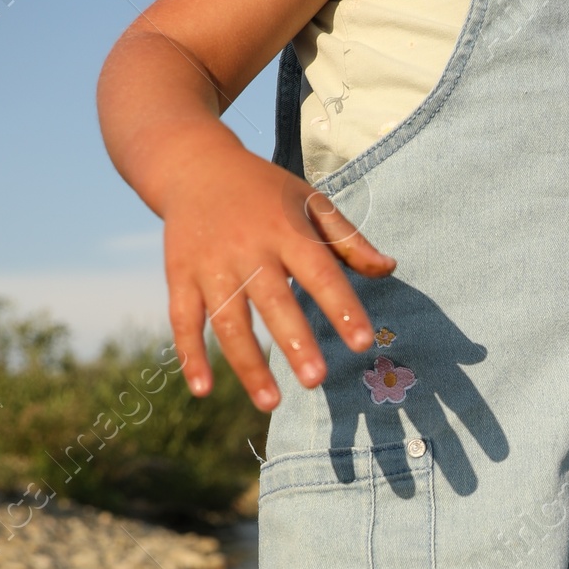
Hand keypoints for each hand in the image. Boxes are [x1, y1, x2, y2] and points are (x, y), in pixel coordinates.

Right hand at [165, 141, 394, 408]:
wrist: (194, 165)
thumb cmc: (264, 191)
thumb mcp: (309, 201)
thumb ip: (348, 239)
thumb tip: (389, 269)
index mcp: (287, 230)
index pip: (320, 272)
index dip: (341, 307)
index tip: (361, 342)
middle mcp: (247, 249)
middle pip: (272, 300)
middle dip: (294, 341)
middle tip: (316, 380)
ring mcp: (210, 265)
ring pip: (228, 320)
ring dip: (248, 364)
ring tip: (272, 403)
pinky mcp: (179, 275)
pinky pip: (183, 320)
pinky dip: (190, 356)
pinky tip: (203, 391)